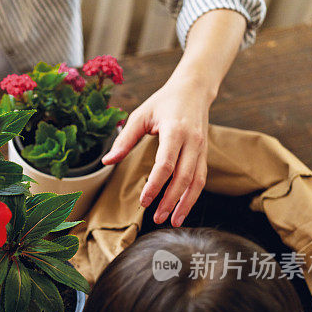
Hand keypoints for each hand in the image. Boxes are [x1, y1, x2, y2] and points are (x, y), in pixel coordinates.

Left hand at [102, 75, 211, 226]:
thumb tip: (107, 161)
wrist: (194, 89)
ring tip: (173, 221)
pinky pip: (201, 178)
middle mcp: (193, 141)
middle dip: (170, 200)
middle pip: (183, 177)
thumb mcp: (140, 115)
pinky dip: (192, 196)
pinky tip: (182, 209)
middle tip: (156, 218)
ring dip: (186, 203)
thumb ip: (124, 139)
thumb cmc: (164, 102)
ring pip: (197, 181)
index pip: (166, 164)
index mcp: (176, 130)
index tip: (144, 201)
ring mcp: (202, 148)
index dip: (155, 185)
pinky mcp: (204, 154)